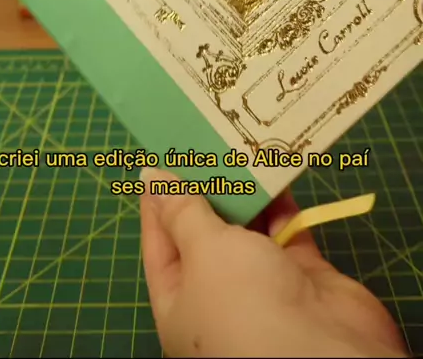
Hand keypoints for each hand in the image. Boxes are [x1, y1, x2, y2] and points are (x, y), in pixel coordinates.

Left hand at [140, 169, 406, 357]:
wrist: (326, 353)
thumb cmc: (246, 305)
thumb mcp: (203, 251)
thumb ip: (183, 210)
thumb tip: (151, 176)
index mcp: (179, 302)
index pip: (160, 241)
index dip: (159, 199)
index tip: (162, 155)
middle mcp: (218, 296)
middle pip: (205, 233)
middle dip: (207, 189)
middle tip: (204, 140)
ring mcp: (263, 287)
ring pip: (249, 230)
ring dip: (246, 192)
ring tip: (238, 146)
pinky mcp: (303, 277)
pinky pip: (287, 232)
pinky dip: (284, 204)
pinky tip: (275, 169)